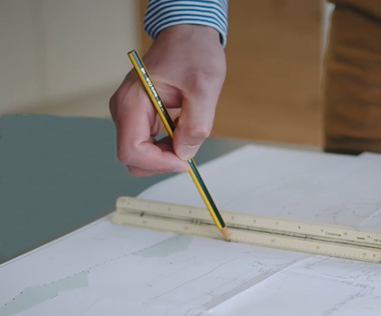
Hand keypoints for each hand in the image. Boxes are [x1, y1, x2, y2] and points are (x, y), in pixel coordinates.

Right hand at [109, 25, 225, 175]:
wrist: (188, 34)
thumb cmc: (193, 52)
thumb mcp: (204, 88)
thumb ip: (196, 125)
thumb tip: (185, 153)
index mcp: (132, 101)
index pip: (131, 150)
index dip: (158, 163)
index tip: (185, 161)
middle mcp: (124, 109)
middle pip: (133, 157)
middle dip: (162, 162)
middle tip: (189, 149)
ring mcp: (131, 113)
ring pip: (141, 153)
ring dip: (166, 154)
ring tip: (188, 132)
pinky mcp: (141, 115)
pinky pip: (149, 143)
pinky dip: (167, 146)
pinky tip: (183, 130)